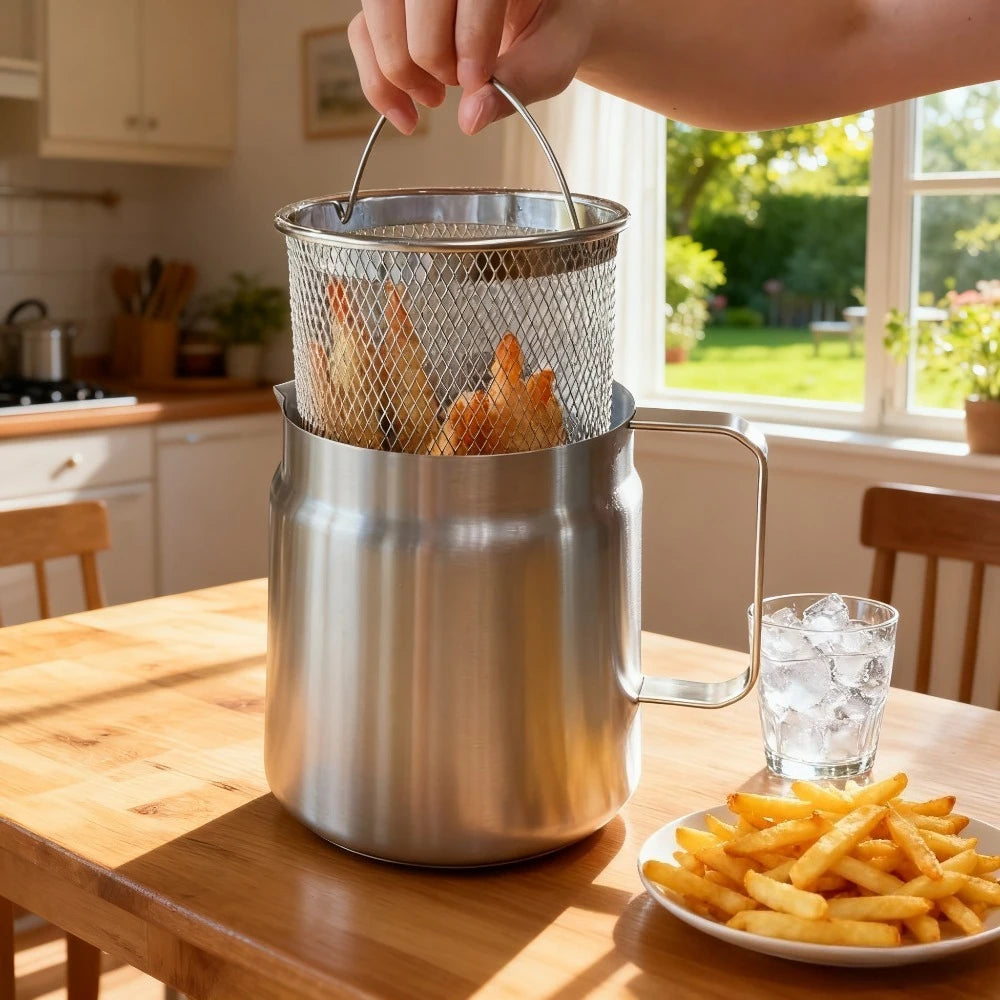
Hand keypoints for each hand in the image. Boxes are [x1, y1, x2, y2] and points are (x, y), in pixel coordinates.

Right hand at [347, 1, 598, 134]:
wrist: (537, 15)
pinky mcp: (388, 0)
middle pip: (415, 2)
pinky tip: (403, 111)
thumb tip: (471, 118)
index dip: (471, 41)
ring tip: (432, 99)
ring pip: (377, 17)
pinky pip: (362, 33)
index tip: (480, 82)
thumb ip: (519, 84)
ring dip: (400, 71)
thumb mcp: (552, 57)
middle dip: (433, 58)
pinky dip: (377, 81)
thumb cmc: (549, 29)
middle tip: (457, 87)